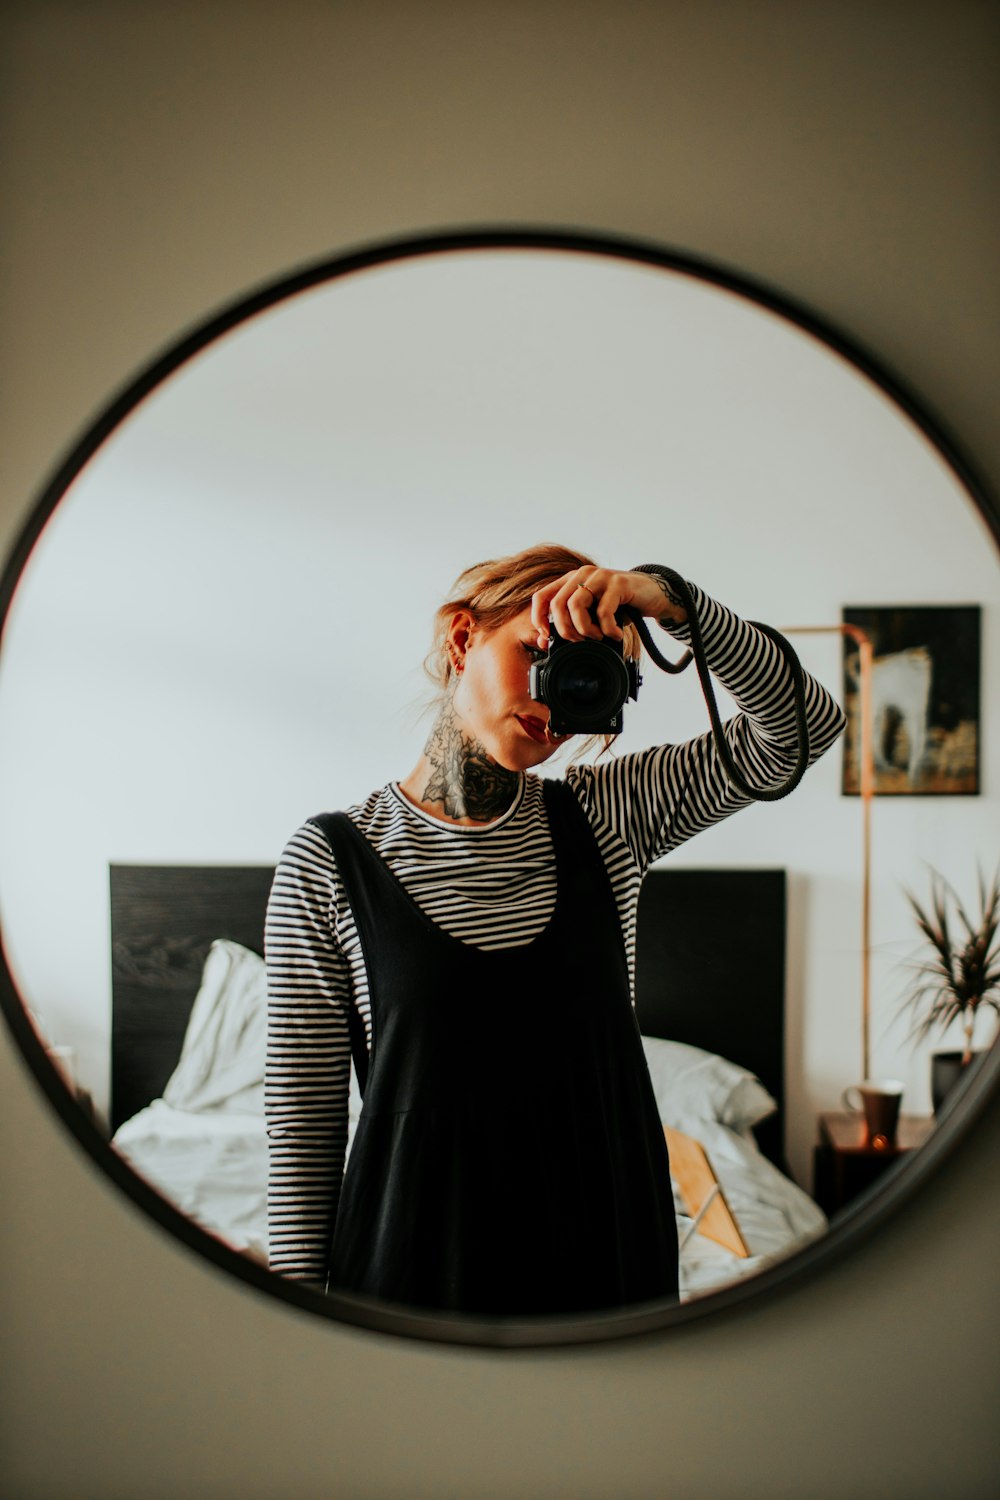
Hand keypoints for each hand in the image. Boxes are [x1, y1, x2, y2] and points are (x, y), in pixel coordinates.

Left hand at [530, 567, 686, 646]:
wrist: (653, 594)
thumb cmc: (620, 605)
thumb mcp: (592, 614)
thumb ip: (572, 623)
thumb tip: (544, 642)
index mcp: (571, 580)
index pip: (542, 596)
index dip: (539, 618)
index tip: (547, 637)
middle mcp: (582, 574)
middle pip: (558, 605)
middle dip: (567, 630)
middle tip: (581, 641)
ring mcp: (600, 576)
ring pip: (576, 606)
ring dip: (586, 630)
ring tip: (599, 637)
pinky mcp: (618, 582)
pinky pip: (603, 611)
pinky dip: (608, 629)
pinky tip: (616, 634)